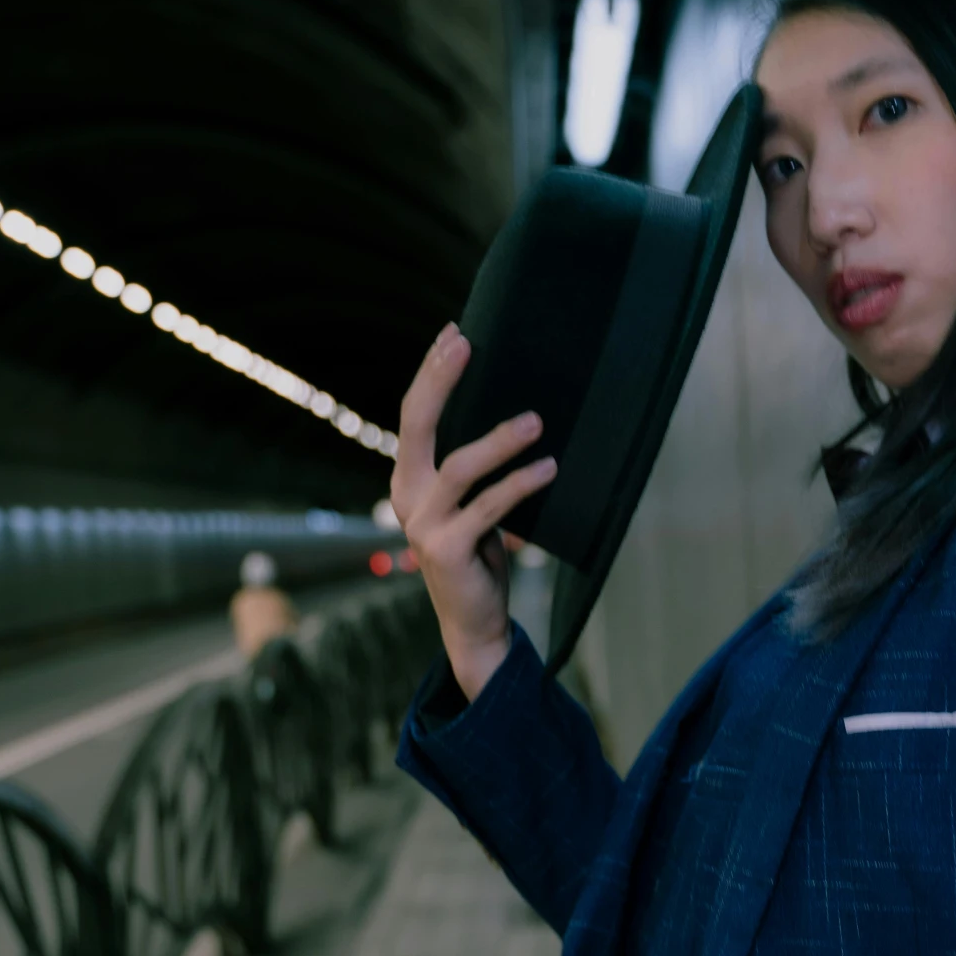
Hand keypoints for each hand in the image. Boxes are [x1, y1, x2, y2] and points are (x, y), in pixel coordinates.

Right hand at [389, 323, 557, 700]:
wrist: (473, 622)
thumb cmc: (479, 557)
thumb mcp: (471, 505)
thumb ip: (472, 469)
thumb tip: (512, 412)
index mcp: (408, 479)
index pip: (414, 415)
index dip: (432, 372)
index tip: (455, 333)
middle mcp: (407, 497)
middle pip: (419, 425)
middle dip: (442, 380)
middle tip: (468, 344)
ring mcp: (423, 524)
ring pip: (459, 467)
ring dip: (499, 441)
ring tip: (536, 422)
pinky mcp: (447, 549)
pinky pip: (488, 507)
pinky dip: (520, 484)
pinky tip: (548, 468)